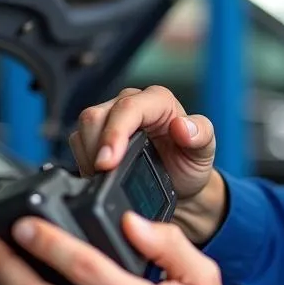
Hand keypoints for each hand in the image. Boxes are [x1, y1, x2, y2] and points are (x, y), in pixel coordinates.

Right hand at [70, 85, 224, 242]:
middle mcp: (132, 103)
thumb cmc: (191, 162)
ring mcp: (112, 117)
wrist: (182, 184)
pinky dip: (84, 161)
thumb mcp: (205, 150)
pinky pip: (79, 142)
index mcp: (159, 100)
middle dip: (96, 148)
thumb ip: (201, 134)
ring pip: (84, 128)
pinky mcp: (97, 134)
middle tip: (103, 175)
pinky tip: (98, 175)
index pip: (127, 108)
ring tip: (103, 176)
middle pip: (96, 116)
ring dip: (88, 156)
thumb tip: (181, 125)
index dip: (114, 134)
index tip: (107, 161)